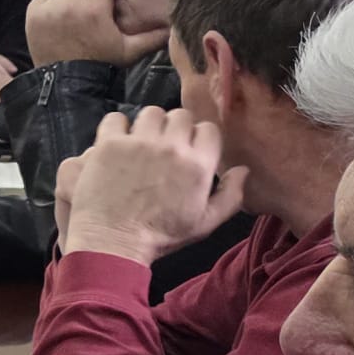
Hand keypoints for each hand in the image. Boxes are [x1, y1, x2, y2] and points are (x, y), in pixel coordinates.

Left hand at [25, 0, 169, 67]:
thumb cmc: (102, 65)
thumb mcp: (130, 51)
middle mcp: (71, 5)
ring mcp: (50, 10)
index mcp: (96, 9)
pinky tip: (56, 24)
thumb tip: (175, 27)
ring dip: (67, 2)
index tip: (103, 6)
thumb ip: (152, 36)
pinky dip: (47, 8)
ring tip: (72, 22)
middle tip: (88, 14)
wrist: (68, 84)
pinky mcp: (33, 16)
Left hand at [58, 108, 247, 265]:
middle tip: (164, 146)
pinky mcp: (110, 144)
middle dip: (175, 128)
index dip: (199, 137)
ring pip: (151, 113)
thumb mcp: (204, 223)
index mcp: (198, 165)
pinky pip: (117, 118)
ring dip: (149, 125)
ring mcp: (139, 143)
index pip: (208, 129)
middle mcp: (171, 147)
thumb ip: (230, 196)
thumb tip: (243, 170)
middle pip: (180, 116)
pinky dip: (118, 126)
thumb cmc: (160, 236)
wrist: (113, 242)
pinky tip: (119, 142)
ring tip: (142, 142)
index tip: (189, 148)